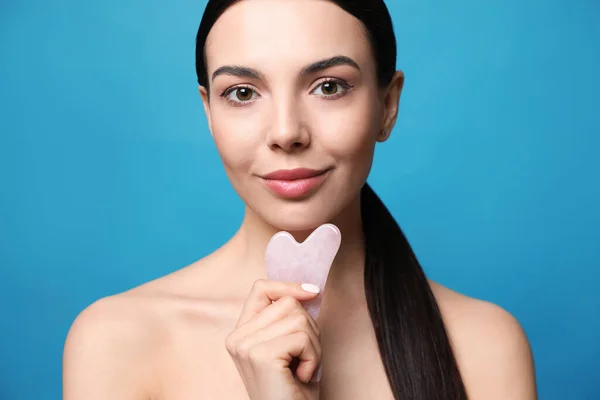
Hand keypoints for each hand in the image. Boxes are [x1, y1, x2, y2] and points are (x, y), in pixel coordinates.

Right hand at [226, 279, 322, 399]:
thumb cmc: (293, 389)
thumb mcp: (289, 346)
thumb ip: (289, 319)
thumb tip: (309, 289)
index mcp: (241, 333)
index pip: (260, 288)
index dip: (288, 285)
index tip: (312, 292)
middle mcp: (236, 337)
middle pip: (287, 303)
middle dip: (308, 328)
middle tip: (303, 357)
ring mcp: (245, 345)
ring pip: (298, 318)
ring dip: (313, 345)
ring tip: (303, 368)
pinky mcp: (259, 355)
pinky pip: (301, 338)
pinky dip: (313, 357)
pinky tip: (303, 376)